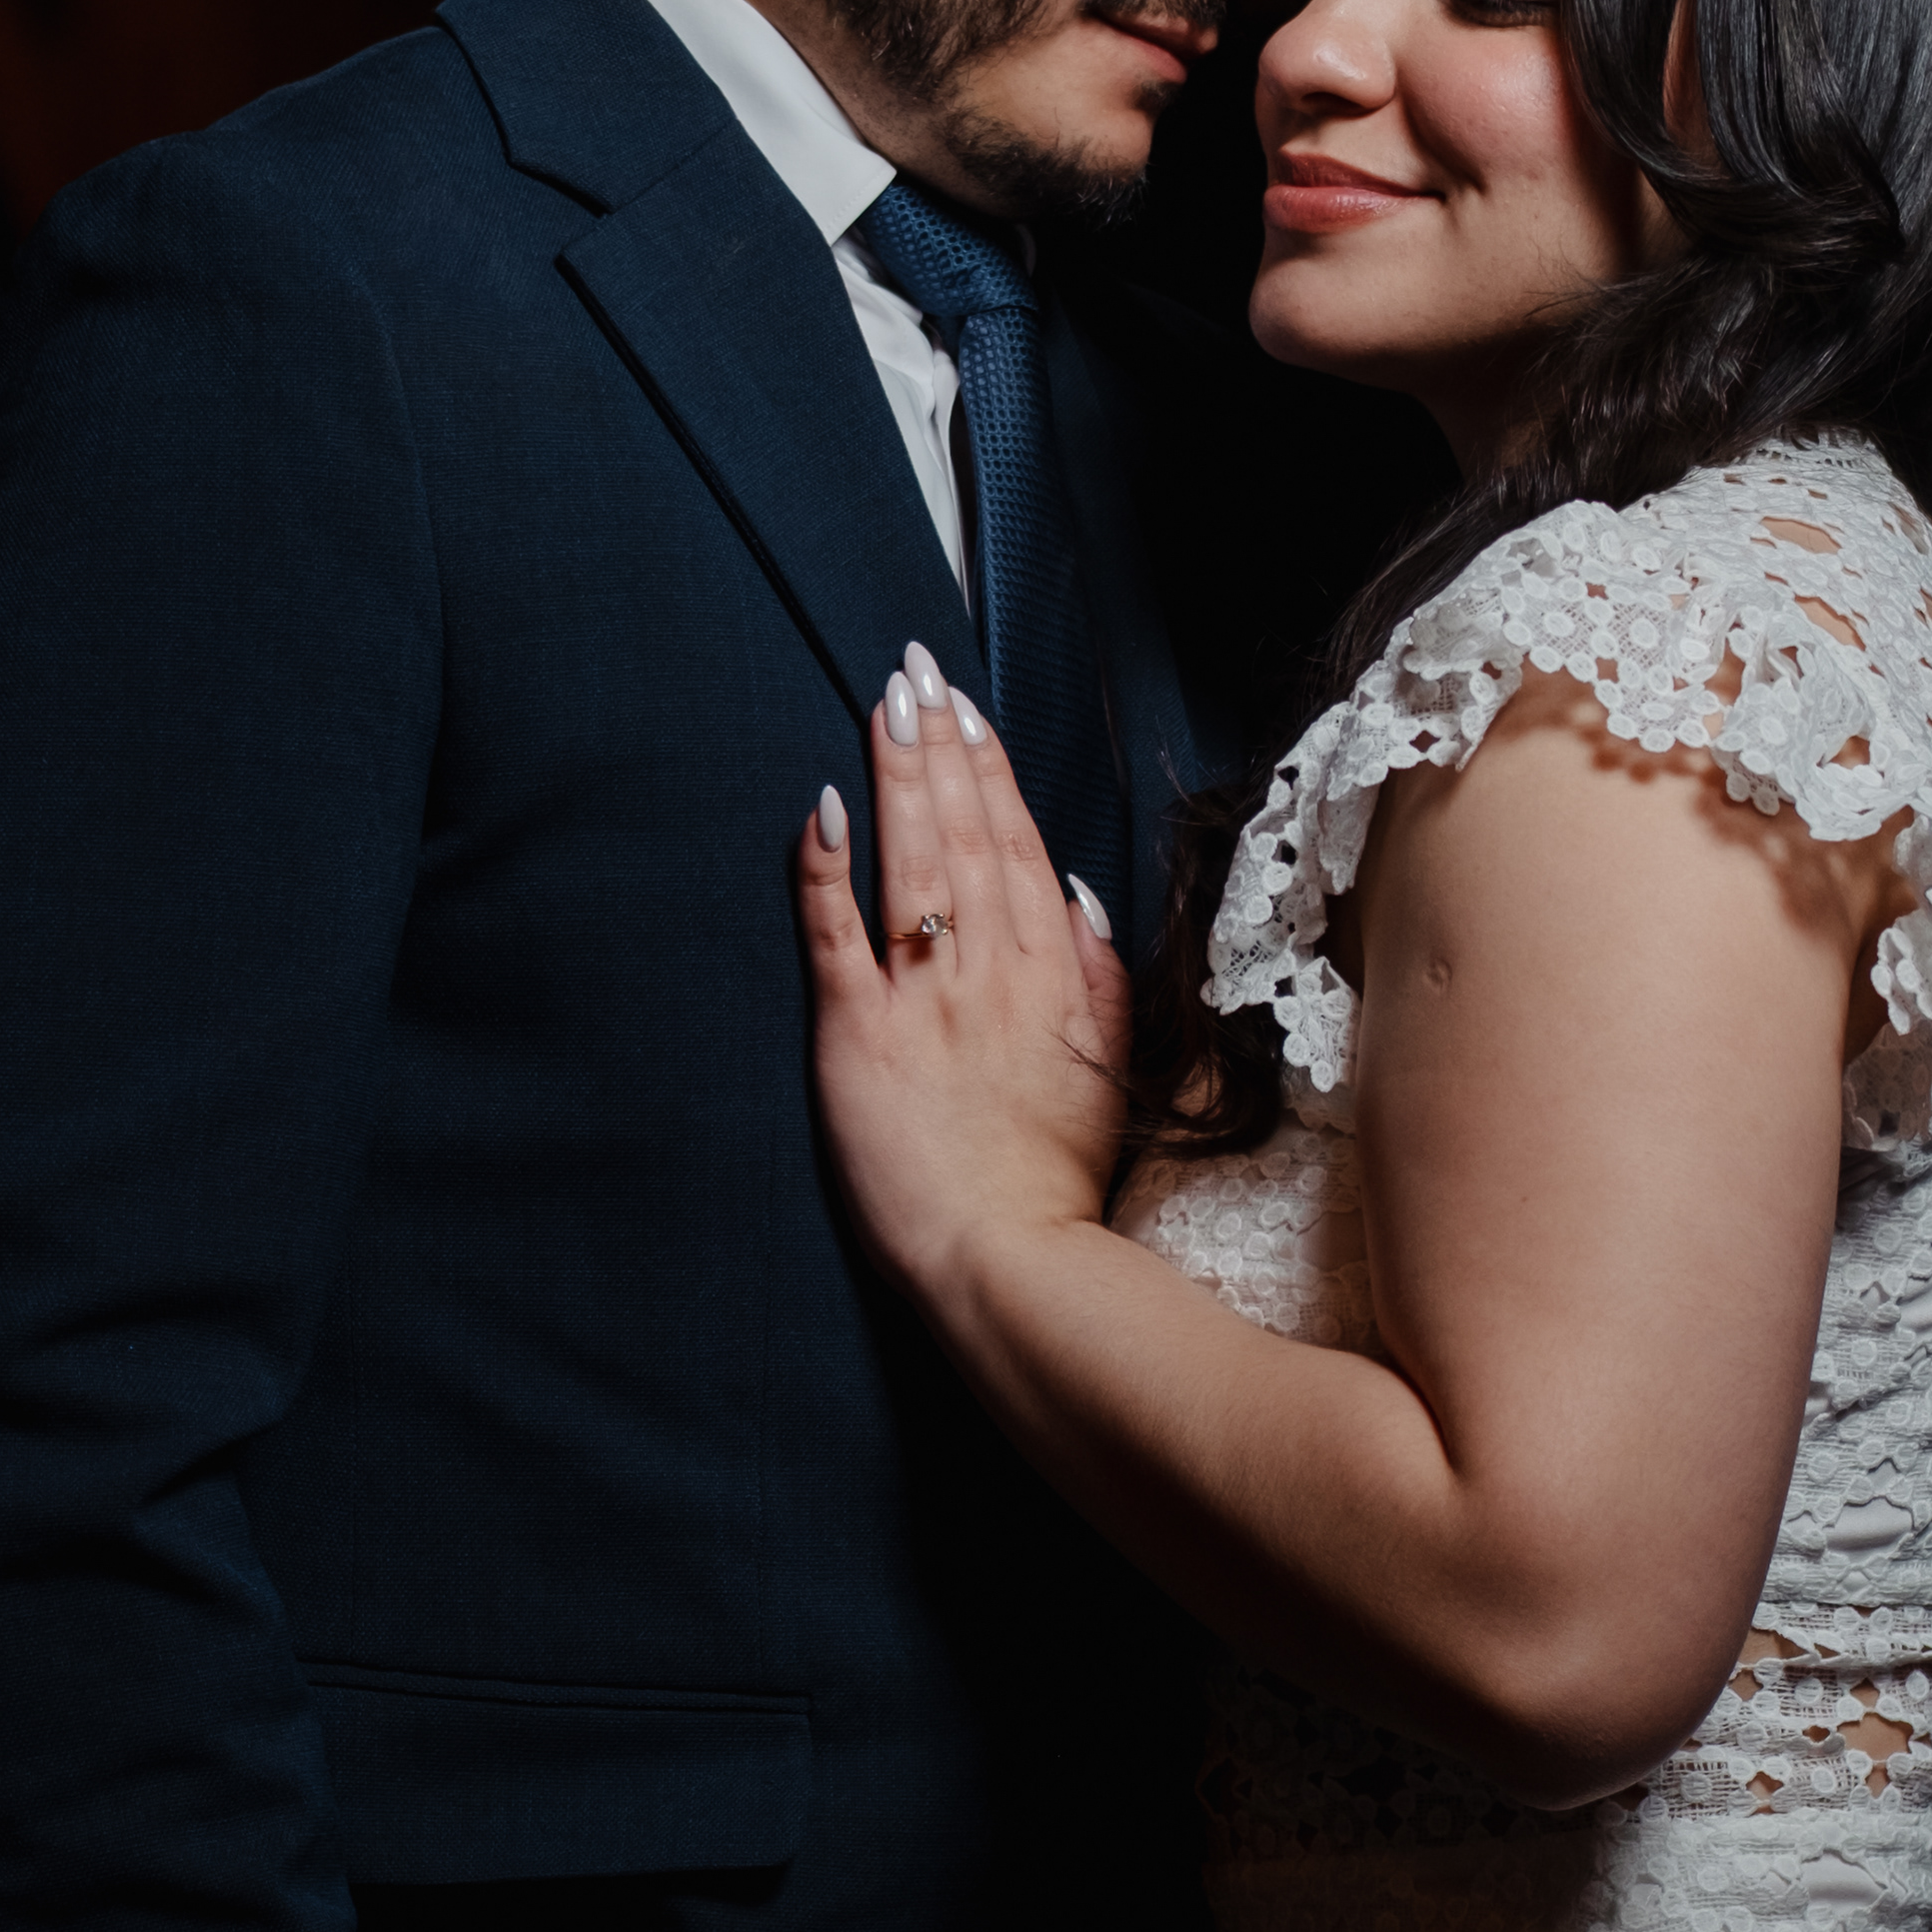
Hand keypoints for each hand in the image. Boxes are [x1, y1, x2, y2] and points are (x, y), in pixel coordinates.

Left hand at [793, 647, 1133, 1303]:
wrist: (1012, 1260)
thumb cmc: (1056, 1176)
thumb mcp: (1111, 1066)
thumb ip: (1099, 975)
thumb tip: (1078, 894)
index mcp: (1051, 973)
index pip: (1016, 843)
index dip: (988, 768)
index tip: (965, 708)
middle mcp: (988, 968)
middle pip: (963, 832)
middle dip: (938, 743)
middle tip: (913, 670)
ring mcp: (920, 998)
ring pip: (911, 861)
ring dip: (897, 775)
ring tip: (885, 703)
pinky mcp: (856, 1036)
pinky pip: (835, 937)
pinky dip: (826, 868)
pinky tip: (820, 808)